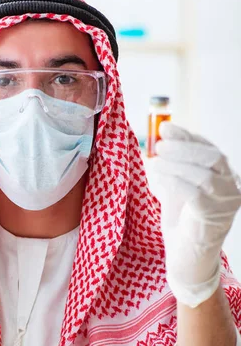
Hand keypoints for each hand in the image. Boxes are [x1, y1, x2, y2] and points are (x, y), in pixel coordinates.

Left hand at [152, 122, 240, 307]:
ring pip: (203, 174)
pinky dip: (174, 182)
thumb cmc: (181, 222)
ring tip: (155, 164)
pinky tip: (160, 181)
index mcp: (225, 178)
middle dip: (182, 148)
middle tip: (159, 146)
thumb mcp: (177, 186)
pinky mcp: (212, 218)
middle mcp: (232, 189)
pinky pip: (194, 193)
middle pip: (212, 157)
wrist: (186, 260)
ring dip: (174, 165)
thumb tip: (162, 134)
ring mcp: (225, 205)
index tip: (166, 128)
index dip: (188, 136)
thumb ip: (174, 164)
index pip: (210, 149)